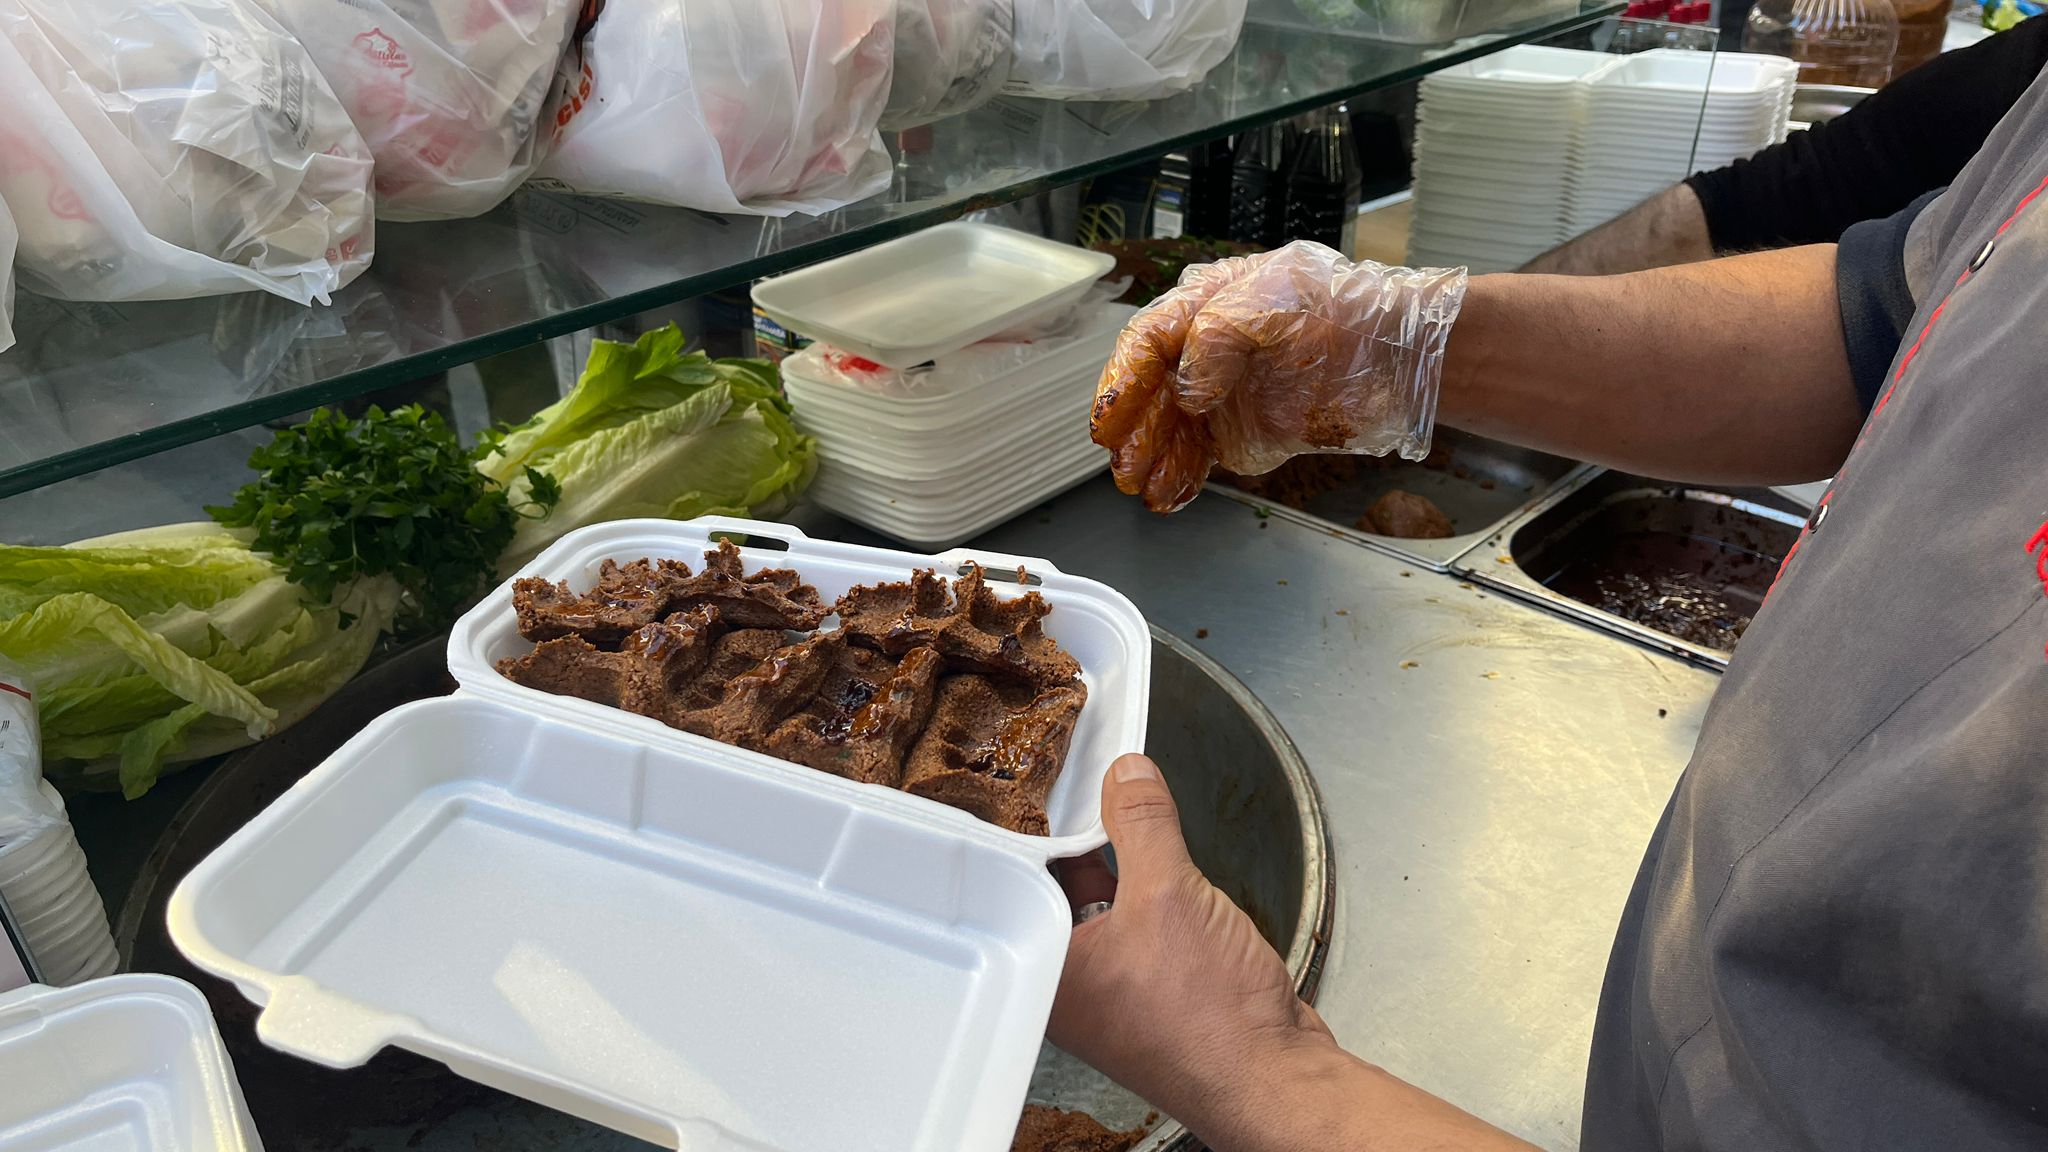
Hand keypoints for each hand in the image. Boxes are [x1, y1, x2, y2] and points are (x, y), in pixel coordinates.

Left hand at [1047, 754, 1336, 1146]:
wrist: (1275, 1078)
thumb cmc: (1211, 1020)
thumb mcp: (1170, 893)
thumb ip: (1143, 824)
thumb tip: (1127, 776)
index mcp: (1051, 971)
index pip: (1026, 879)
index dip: (1039, 824)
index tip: (1054, 778)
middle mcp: (1074, 985)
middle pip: (1064, 887)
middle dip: (1084, 838)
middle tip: (1097, 781)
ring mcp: (1116, 991)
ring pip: (1109, 904)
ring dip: (1126, 864)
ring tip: (1137, 813)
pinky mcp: (1158, 991)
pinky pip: (1145, 925)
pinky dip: (1157, 894)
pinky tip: (1174, 867)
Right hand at [1090, 242, 1466, 512]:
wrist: (1396, 352)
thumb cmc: (1337, 308)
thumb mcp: (1269, 302)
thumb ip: (1216, 340)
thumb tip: (1187, 389)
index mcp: (1203, 309)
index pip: (1146, 345)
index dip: (1123, 382)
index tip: (1110, 418)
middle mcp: (1205, 355)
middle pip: (1153, 396)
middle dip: (1135, 433)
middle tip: (1123, 466)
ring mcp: (1224, 398)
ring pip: (1172, 433)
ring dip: (1154, 462)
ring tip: (1143, 489)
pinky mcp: (1247, 434)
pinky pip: (1204, 459)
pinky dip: (1184, 479)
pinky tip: (1169, 496)